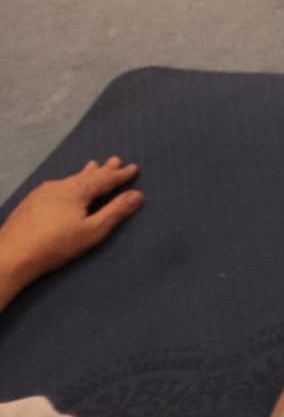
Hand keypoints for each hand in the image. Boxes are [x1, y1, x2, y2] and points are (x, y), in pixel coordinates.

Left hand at [0, 160, 141, 288]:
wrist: (10, 256)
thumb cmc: (55, 245)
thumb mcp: (92, 232)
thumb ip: (115, 212)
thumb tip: (137, 194)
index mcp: (77, 191)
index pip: (104, 179)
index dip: (120, 174)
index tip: (134, 167)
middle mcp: (59, 186)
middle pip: (86, 175)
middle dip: (102, 169)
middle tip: (115, 160)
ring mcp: (41, 193)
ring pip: (69, 179)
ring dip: (84, 174)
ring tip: (91, 166)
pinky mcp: (29, 203)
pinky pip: (55, 186)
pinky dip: (68, 183)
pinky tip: (63, 187)